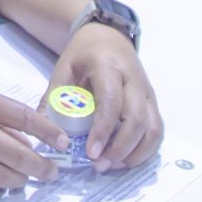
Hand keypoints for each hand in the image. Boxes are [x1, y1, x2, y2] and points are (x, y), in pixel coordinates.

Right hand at [0, 78, 66, 190]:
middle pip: (17, 155)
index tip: (62, 141)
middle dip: (41, 166)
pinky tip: (4, 179)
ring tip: (30, 177)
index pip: (22, 118)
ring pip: (2, 176)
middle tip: (52, 172)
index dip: (47, 131)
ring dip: (21, 179)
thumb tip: (22, 135)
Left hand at [48, 22, 161, 172]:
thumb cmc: (83, 55)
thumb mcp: (63, 69)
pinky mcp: (152, 102)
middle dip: (120, 148)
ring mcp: (147, 91)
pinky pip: (157, 129)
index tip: (91, 153)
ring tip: (111, 165)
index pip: (112, 102)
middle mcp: (134, 79)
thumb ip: (55, 99)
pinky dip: (145, 150)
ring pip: (153, 128)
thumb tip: (45, 132)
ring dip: (135, 153)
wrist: (108, 36)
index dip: (103, 130)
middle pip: (137, 120)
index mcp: (108, 67)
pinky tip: (126, 159)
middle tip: (99, 165)